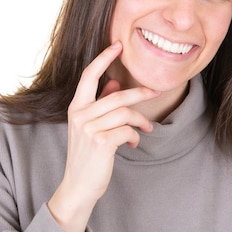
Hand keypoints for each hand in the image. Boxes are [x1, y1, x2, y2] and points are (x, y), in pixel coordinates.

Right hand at [47, 41, 159, 231]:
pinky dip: (135, 136)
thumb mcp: (89, 127)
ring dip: (141, 120)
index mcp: (76, 107)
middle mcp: (80, 114)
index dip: (103, 58)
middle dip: (140, 92)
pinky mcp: (101, 143)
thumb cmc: (87, 155)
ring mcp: (89, 128)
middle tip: (156, 91)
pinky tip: (133, 143)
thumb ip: (100, 104)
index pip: (88, 75)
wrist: (78, 186)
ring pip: (125, 112)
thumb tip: (113, 82)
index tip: (118, 44)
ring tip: (146, 128)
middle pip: (117, 95)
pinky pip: (128, 130)